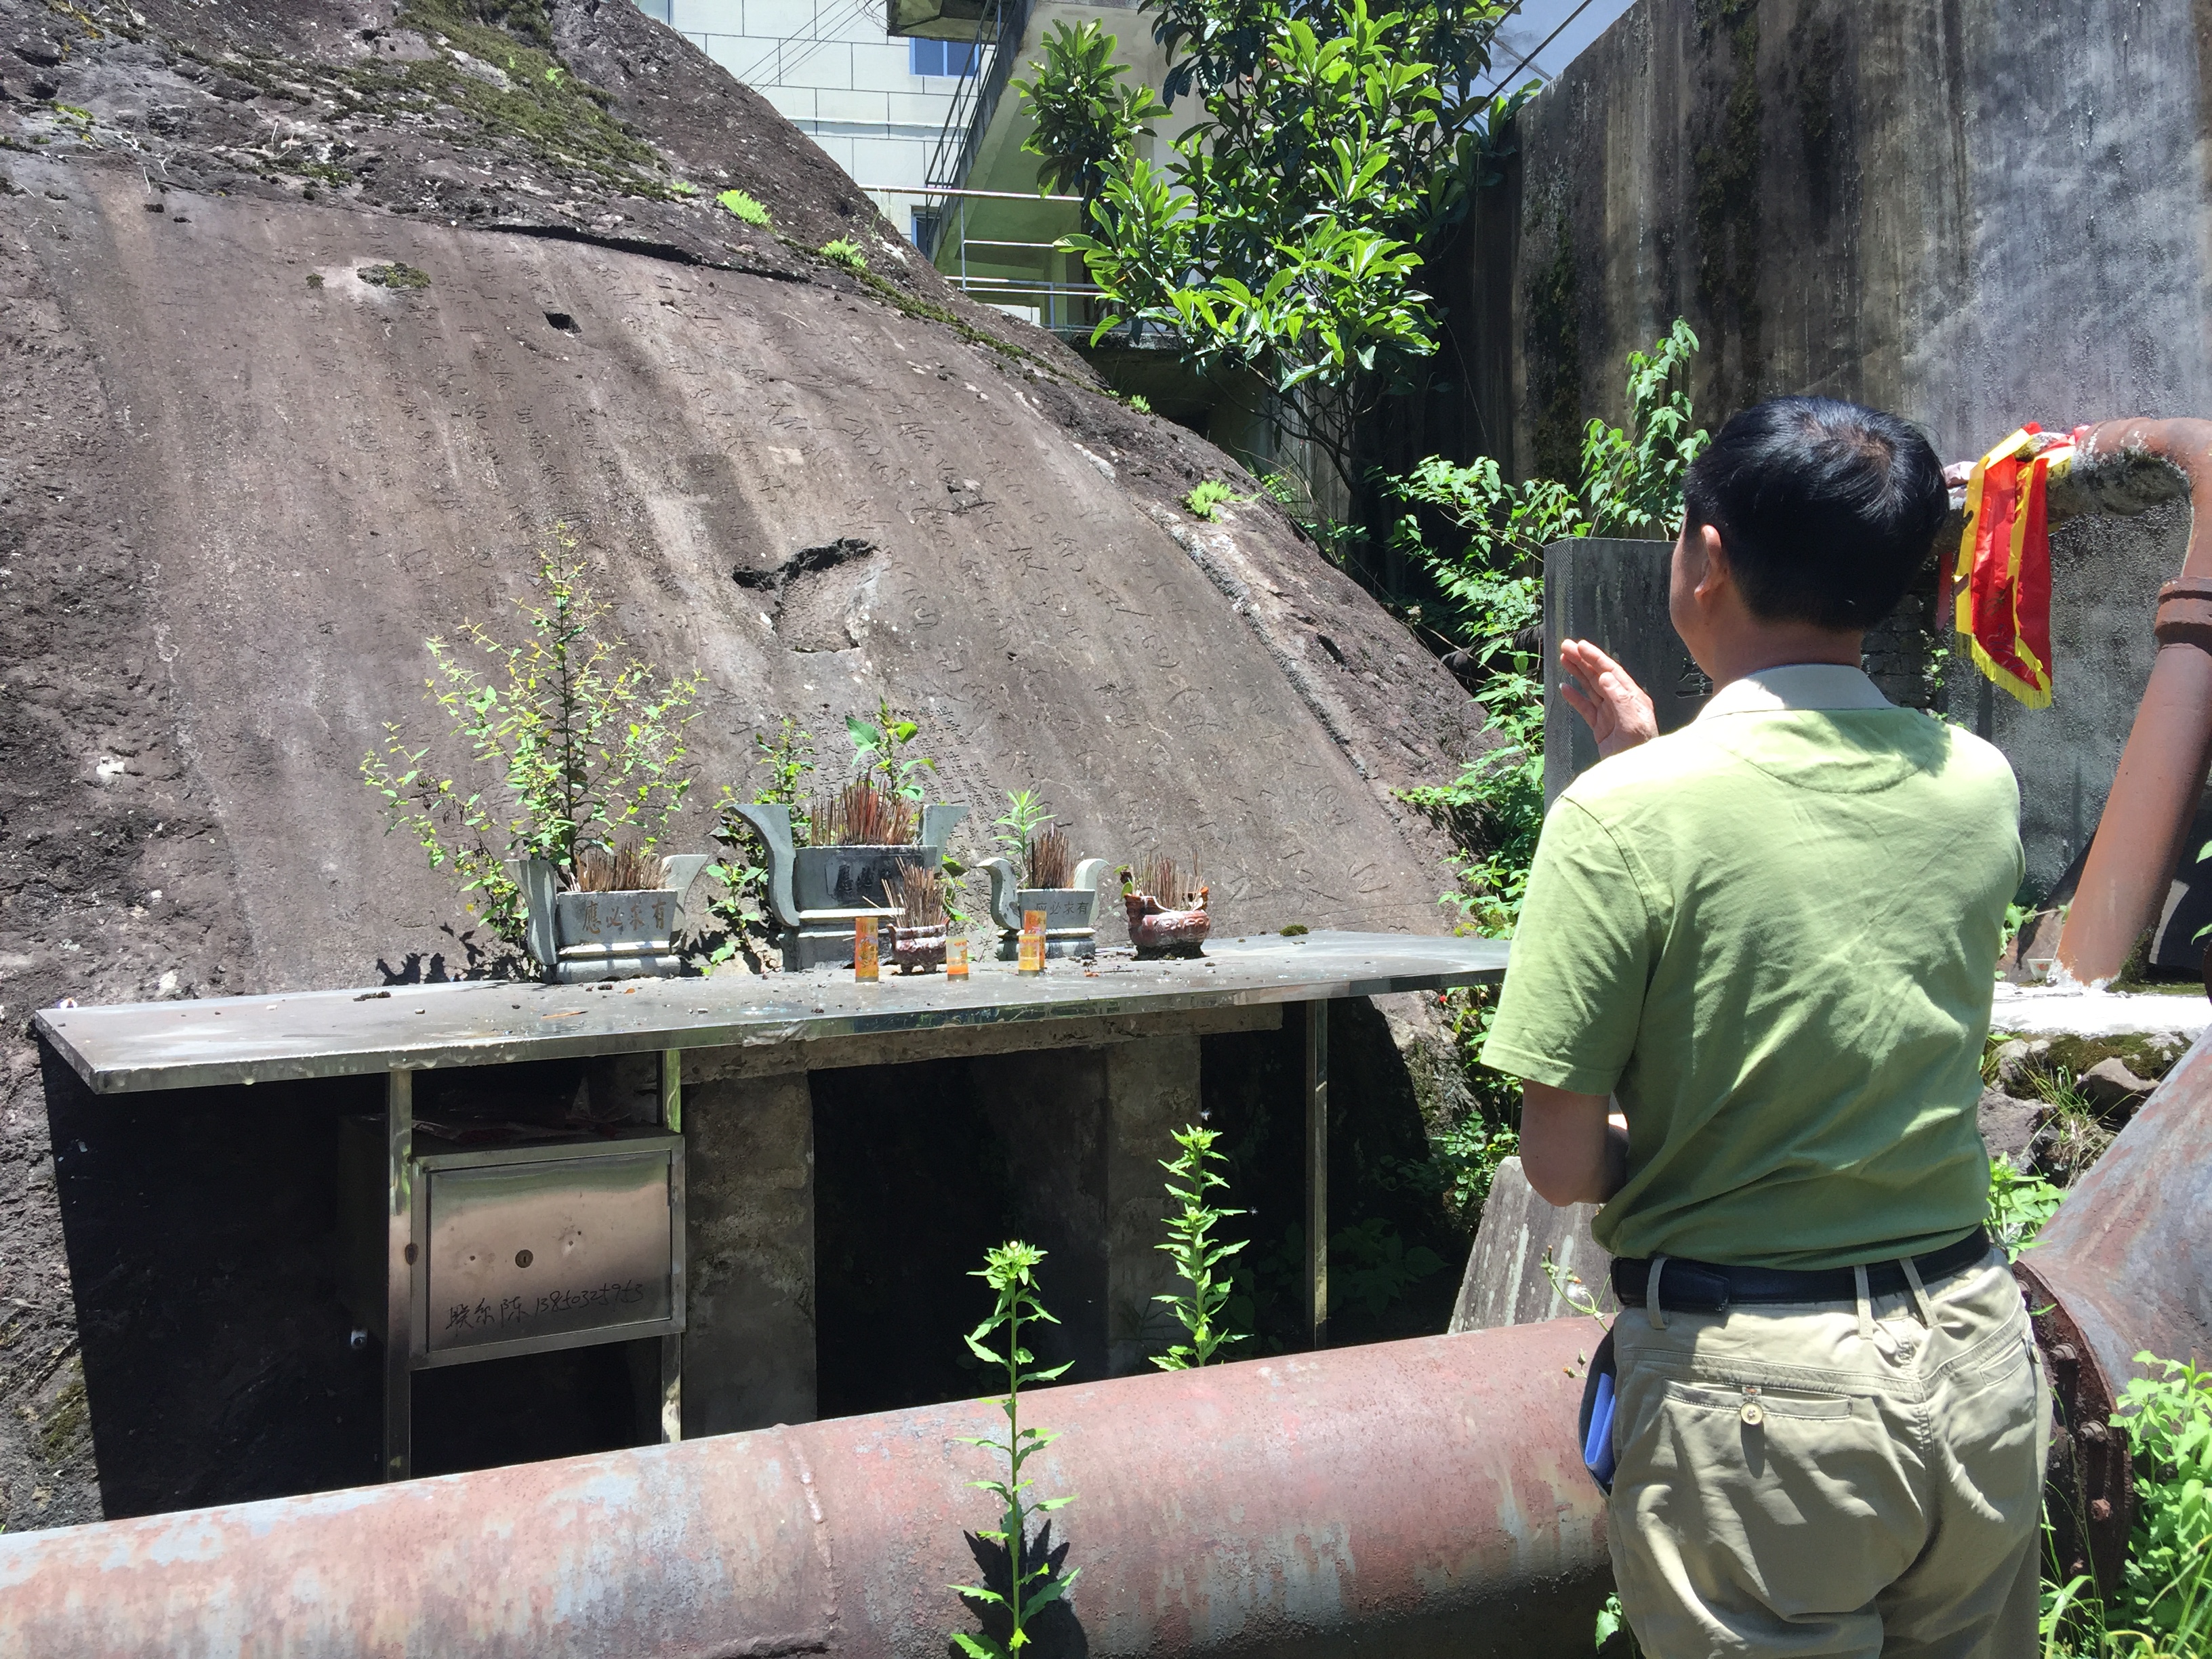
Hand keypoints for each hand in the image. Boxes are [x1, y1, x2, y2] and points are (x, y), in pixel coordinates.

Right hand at [1559, 639, 1657, 757]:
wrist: (1636, 775)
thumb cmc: (1640, 750)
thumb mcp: (1633, 723)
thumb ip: (1620, 699)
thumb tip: (1605, 676)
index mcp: (1633, 698)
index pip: (1612, 671)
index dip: (1595, 657)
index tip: (1580, 646)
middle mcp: (1622, 703)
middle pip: (1599, 676)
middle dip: (1583, 660)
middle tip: (1566, 646)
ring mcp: (1610, 715)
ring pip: (1591, 689)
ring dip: (1578, 673)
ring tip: (1564, 659)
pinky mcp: (1601, 728)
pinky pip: (1585, 709)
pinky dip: (1575, 697)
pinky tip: (1565, 688)